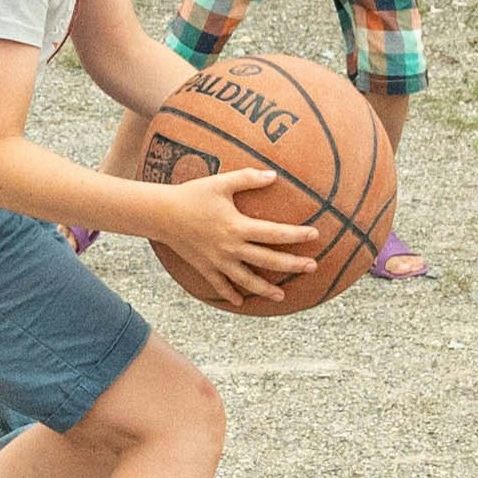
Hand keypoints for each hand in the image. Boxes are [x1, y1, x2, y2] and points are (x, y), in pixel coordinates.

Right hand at [151, 165, 322, 304]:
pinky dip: (230, 295)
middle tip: (312, 267)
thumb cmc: (192, 194)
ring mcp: (218, 261)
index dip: (296, 235)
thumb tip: (274, 175)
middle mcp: (231, 247)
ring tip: (282, 296)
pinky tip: (240, 303)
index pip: (274, 233)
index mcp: (237, 226)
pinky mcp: (205, 267)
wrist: (162, 213)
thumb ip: (248, 178)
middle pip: (268, 260)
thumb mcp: (220, 182)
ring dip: (266, 290)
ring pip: (247, 280)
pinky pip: (220, 286)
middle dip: (292, 265)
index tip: (315, 235)